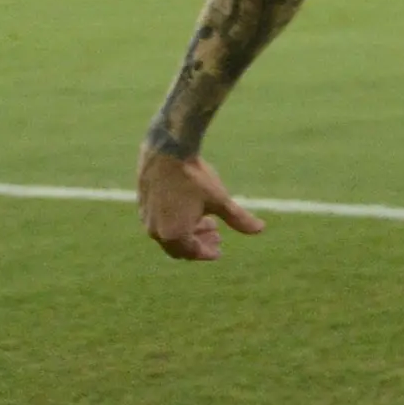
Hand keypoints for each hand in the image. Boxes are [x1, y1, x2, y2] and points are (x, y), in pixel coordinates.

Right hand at [137, 145, 264, 260]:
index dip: (208, 252)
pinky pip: (160, 223)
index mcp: (174, 234)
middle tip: (217, 237)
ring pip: (168, 236)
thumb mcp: (220, 200)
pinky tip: (191, 210)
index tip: (219, 250)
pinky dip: (176, 223)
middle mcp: (156, 231)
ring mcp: (147, 219)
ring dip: (189, 233)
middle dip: (199, 244)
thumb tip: (260, 229)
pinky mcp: (143, 206)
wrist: (166, 152)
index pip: (193, 252)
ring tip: (208, 222)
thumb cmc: (194, 178)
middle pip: (179, 248)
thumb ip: (238, 218)